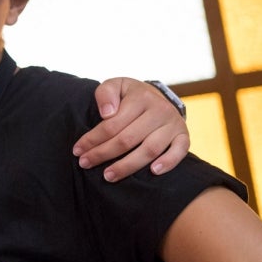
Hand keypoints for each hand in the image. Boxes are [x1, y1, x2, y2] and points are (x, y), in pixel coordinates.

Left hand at [73, 77, 189, 181]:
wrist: (158, 96)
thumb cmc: (130, 95)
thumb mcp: (115, 85)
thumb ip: (106, 94)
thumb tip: (107, 114)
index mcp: (140, 98)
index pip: (112, 124)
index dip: (93, 139)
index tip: (77, 151)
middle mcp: (159, 110)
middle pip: (127, 139)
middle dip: (103, 154)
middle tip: (85, 164)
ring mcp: (173, 124)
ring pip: (150, 149)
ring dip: (128, 166)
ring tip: (108, 176)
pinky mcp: (184, 136)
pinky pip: (180, 151)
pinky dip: (168, 162)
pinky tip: (153, 172)